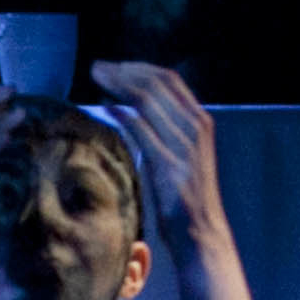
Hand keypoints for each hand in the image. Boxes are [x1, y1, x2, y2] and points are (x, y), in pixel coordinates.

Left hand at [90, 58, 218, 244]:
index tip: (115, 66)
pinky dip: (121, 114)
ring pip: (148, 100)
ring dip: (118, 85)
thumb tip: (136, 111)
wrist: (202, 233)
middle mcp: (196, 128)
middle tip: (97, 67)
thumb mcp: (184, 155)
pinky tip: (104, 107)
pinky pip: (141, 129)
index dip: (139, 67)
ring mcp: (184, 146)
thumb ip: (168, 131)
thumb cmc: (187, 198)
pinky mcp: (168, 165)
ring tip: (97, 78)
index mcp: (201, 122)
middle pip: (157, 83)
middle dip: (124, 71)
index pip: (170, 80)